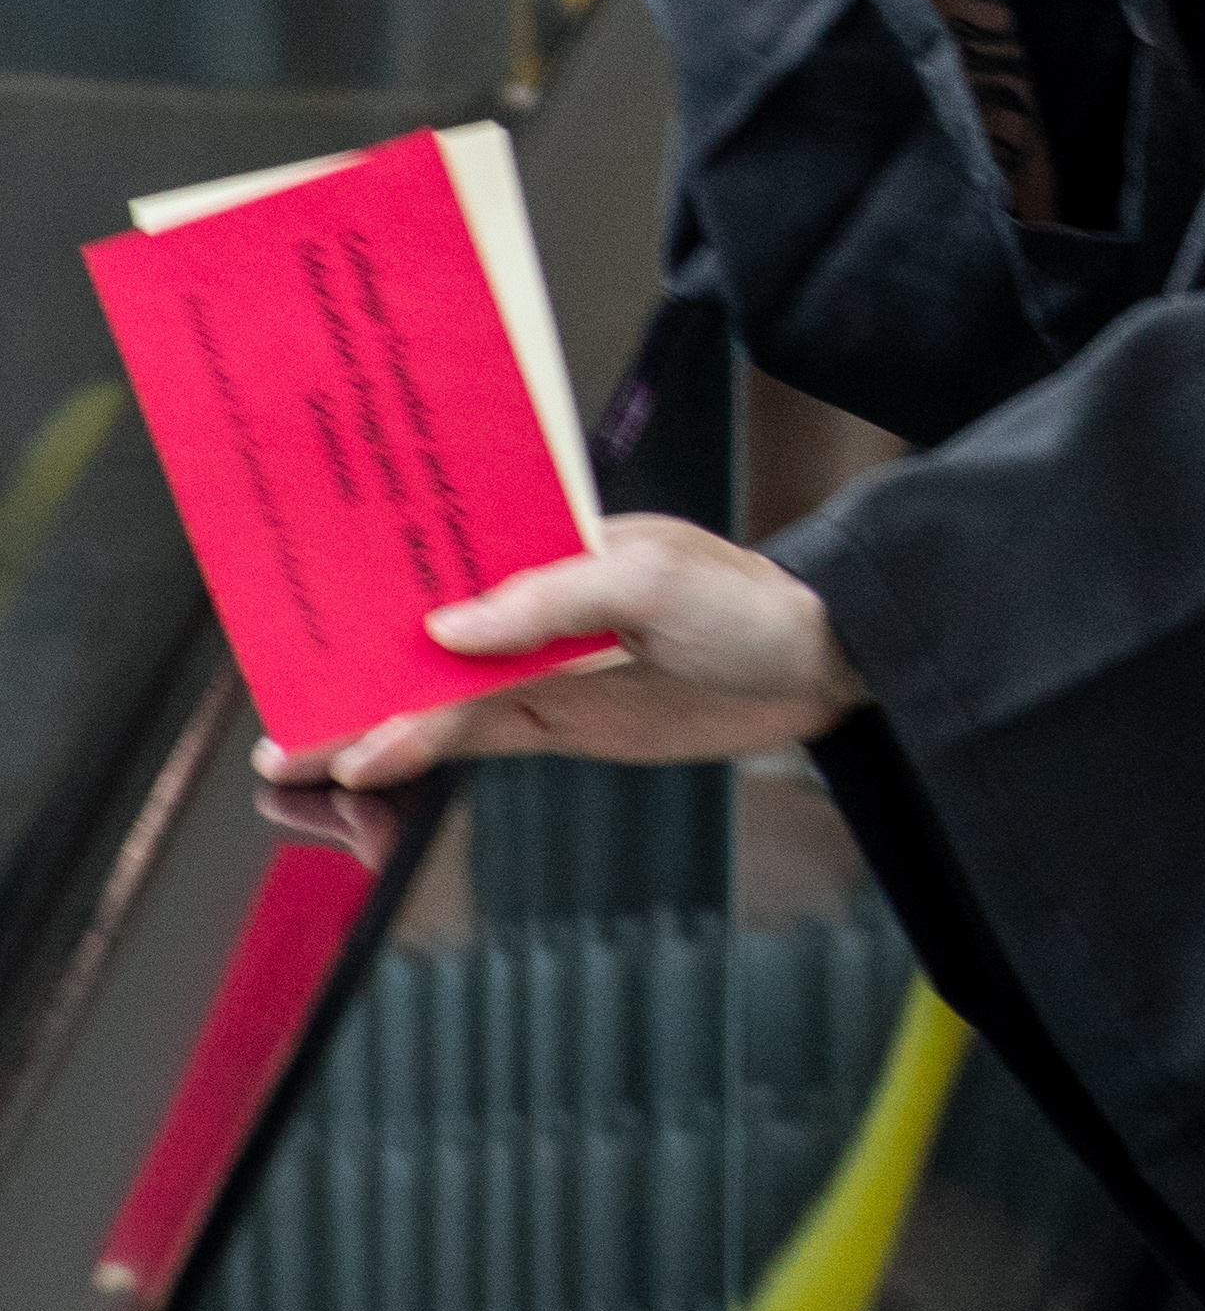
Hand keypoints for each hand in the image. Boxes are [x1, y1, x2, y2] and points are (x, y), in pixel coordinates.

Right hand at [255, 515, 862, 791]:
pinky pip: (475, 737)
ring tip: (295, 755)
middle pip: (423, 637)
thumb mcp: (651, 576)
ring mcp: (542, 666)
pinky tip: (370, 767)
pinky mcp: (561, 720)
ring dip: (369, 722)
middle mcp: (533, 605)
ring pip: (435, 696)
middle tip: (276, 703)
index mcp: (546, 543)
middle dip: (350, 664)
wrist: (821, 665)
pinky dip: (419, 752)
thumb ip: (547, 602)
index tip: (306, 601)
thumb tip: (446, 629)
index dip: (375, 582)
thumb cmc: (746, 598)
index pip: (444, 559)